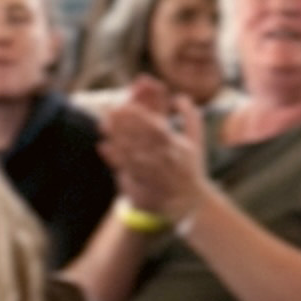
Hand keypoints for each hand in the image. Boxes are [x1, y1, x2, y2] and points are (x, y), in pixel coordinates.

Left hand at [100, 75, 208, 223]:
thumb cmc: (190, 167)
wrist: (190, 204)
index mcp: (178, 148)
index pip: (157, 129)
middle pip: (142, 140)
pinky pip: (126, 171)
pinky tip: (103, 146)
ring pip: (132, 155)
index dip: (140, 116)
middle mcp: (166, 162)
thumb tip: (179, 96)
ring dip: (117, 139)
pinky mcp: (143, 187)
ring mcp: (154, 176)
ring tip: (103, 124)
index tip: (125, 104)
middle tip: (110, 110)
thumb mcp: (196, 141)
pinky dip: (114, 159)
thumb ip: (190, 116)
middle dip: (125, 124)